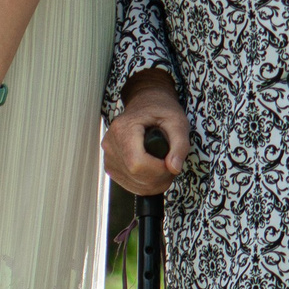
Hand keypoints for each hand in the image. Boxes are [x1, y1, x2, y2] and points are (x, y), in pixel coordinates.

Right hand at [102, 70, 190, 194]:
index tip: (171, 162)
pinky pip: (129, 184)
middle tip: (171, 163)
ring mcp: (108, 155)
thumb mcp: (177, 122)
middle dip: (160, 177)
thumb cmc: (161, 110)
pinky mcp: (110, 164)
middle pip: (136, 176)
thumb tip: (174, 168)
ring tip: (162, 165)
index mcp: (124, 129)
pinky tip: (152, 170)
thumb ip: (180, 145)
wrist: (145, 104)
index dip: (159, 170)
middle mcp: (111, 143)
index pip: (137, 164)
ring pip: (133, 184)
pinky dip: (145, 184)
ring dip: (154, 182)